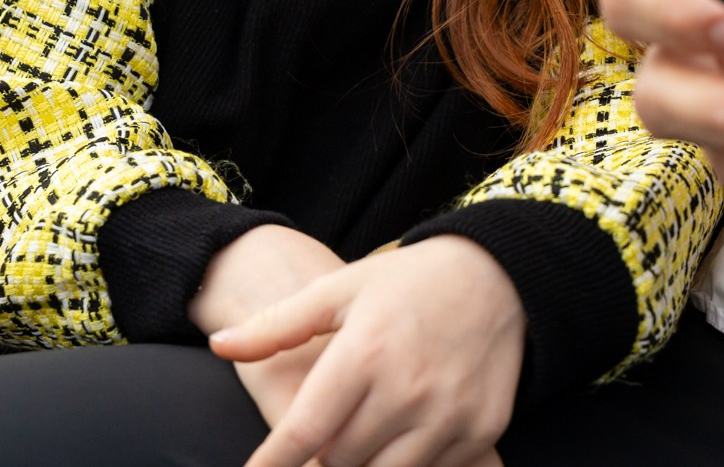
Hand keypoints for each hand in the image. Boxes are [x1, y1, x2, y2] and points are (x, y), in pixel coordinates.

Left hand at [211, 236, 522, 466]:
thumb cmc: (410, 282)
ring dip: (363, 464)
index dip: (272, 464)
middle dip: (321, 457)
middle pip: (339, 461)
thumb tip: (221, 345)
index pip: (303, 432)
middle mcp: (407, 389)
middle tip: (322, 433)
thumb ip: (278, 324)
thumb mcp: (341, 289)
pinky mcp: (480, 432)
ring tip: (359, 436)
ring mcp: (448, 416)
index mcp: (364, 352)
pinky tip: (401, 437)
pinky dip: (408, 464)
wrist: (502, 275)